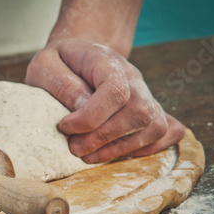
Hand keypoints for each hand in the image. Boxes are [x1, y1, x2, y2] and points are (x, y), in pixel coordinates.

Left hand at [25, 38, 184, 162]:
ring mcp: (145, 94)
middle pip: (139, 112)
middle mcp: (133, 78)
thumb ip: (61, 84)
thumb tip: (81, 109)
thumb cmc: (58, 64)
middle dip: (104, 138)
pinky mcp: (151, 110)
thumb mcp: (45, 66)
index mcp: (107, 61)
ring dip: (120, 149)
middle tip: (74, 148)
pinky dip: (148, 148)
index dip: (91, 117)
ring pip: (154, 126)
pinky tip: (116, 152)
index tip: (65, 126)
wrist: (76, 57)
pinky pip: (169, 131)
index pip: (115, 91)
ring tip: (88, 155)